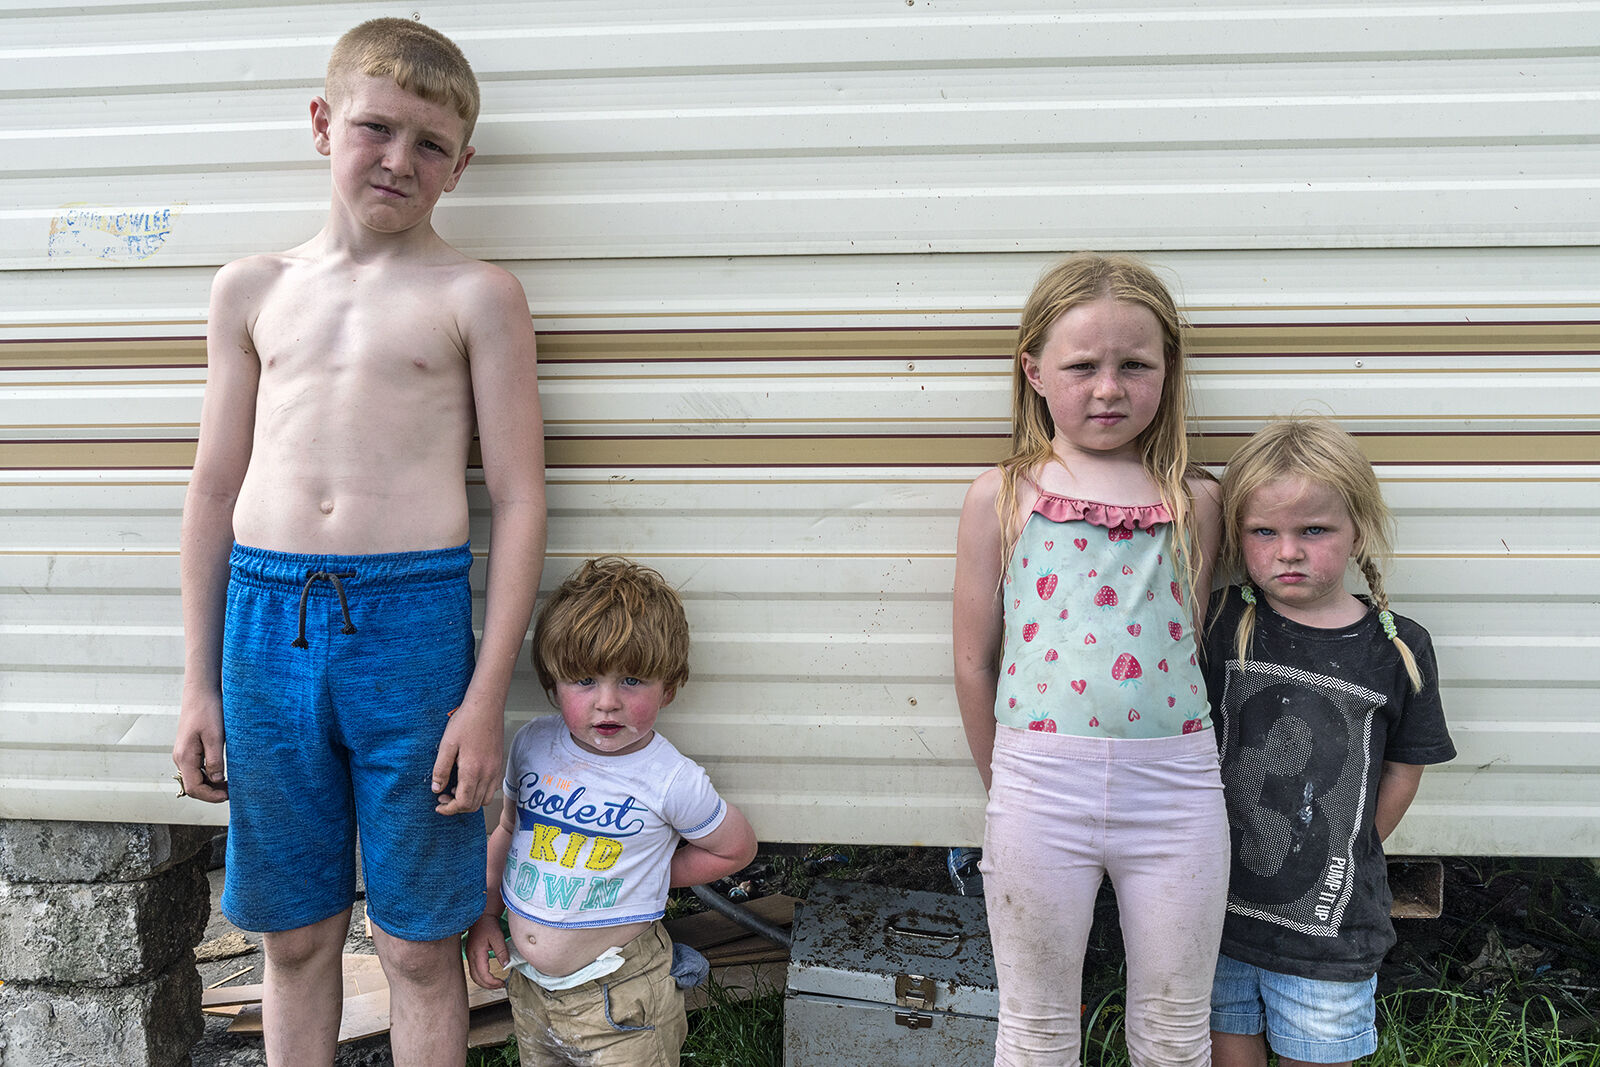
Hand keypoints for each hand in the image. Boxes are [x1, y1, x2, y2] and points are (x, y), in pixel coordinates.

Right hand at [171, 687, 228, 802]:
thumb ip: (214, 760)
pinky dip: (209, 775)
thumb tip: (216, 781)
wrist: (201, 692)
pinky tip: (223, 772)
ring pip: (195, 778)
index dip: (211, 796)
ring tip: (230, 784)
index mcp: (185, 757)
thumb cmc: (207, 710)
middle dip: (211, 793)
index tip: (228, 796)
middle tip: (232, 792)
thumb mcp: (215, 736)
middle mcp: (181, 758)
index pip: (193, 788)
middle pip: (193, 786)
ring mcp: (184, 754)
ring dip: (211, 785)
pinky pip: (197, 768)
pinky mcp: (190, 749)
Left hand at [432, 694, 503, 814]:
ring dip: (470, 800)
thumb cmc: (467, 721)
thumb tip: (436, 788)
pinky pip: (492, 788)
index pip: (463, 803)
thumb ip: (441, 769)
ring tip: (455, 790)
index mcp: (473, 770)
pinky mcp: (499, 764)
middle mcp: (487, 773)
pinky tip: (469, 781)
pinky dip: (480, 792)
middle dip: (457, 807)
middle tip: (443, 798)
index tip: (438, 806)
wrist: (486, 706)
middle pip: (474, 805)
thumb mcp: (446, 745)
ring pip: (485, 799)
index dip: (449, 809)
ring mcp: (495, 769)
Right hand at [464, 912, 508, 989]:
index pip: (483, 974)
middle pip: (476, 978)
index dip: (492, 982)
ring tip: (496, 983)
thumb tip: (506, 965)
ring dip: (484, 982)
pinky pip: (474, 970)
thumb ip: (501, 951)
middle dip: (488, 985)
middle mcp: (471, 956)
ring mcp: (469, 956)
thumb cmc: (488, 924)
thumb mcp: (497, 937)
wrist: (481, 917)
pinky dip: (481, 977)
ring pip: (474, 976)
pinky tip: (489, 976)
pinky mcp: (471, 955)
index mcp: (477, 953)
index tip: (502, 983)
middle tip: (500, 985)